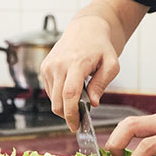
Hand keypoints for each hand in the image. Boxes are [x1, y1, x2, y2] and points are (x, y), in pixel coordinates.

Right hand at [39, 15, 119, 130]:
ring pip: (52, 99)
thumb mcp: (111, 64)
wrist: (85, 29)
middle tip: (78, 122)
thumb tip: (93, 102)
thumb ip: (102, 83)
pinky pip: (49, 91)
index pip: (70, 93)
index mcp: (76, 63)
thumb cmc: (101, 47)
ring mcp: (49, 65)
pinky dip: (59, 97)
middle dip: (67, 116)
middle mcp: (59, 64)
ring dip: (63, 107)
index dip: (72, 113)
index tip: (76, 126)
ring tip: (78, 102)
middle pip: (57, 100)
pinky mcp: (44, 67)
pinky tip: (71, 90)